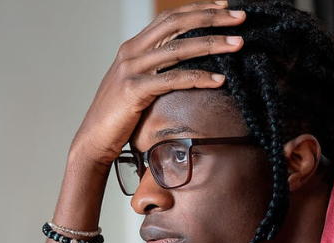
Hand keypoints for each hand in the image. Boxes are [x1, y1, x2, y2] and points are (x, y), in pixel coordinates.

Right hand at [69, 2, 245, 166]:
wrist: (93, 139)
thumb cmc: (118, 115)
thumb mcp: (136, 83)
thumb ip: (154, 69)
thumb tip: (185, 63)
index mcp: (132, 47)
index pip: (169, 17)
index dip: (198, 9)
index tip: (225, 7)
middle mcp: (131, 52)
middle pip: (176, 24)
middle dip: (211, 18)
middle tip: (240, 18)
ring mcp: (131, 70)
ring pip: (179, 48)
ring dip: (212, 43)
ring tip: (238, 43)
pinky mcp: (134, 90)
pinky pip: (173, 79)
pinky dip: (199, 78)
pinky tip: (220, 80)